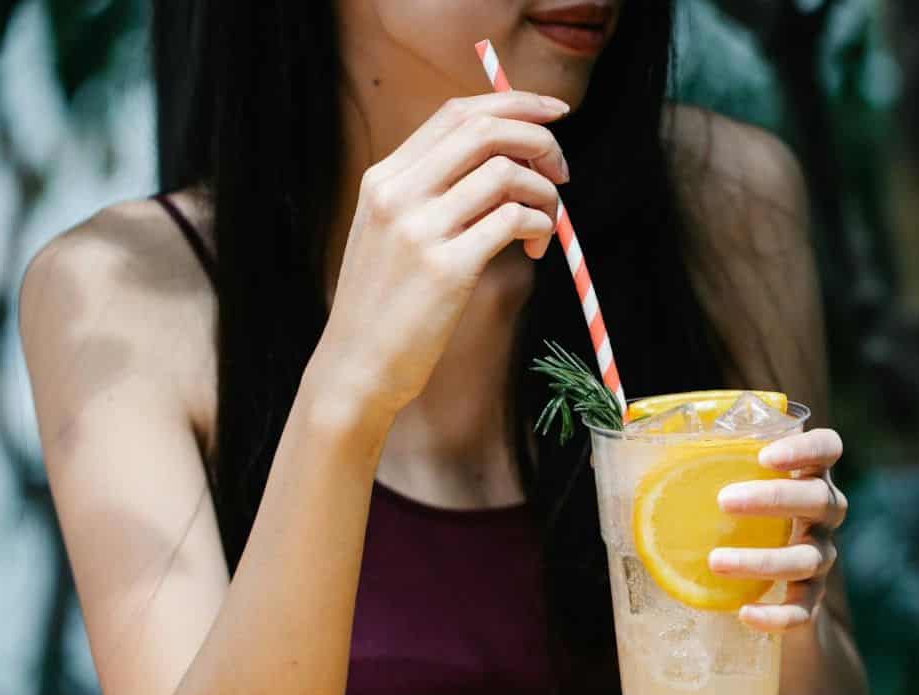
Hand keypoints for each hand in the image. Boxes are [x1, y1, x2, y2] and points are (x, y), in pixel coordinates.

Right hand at [314, 91, 570, 420]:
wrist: (356, 366)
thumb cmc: (384, 305)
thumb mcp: (390, 233)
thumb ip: (431, 193)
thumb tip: (505, 163)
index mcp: (383, 178)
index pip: (456, 113)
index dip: (513, 104)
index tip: (553, 113)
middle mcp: (397, 194)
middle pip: (485, 131)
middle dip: (540, 141)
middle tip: (563, 172)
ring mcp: (420, 230)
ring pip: (507, 174)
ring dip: (545, 194)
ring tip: (547, 226)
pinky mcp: (448, 269)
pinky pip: (514, 221)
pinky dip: (541, 226)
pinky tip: (537, 249)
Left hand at [711, 429, 847, 632]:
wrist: (775, 591)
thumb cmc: (740, 520)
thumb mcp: (728, 486)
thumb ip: (697, 463)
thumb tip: (632, 438)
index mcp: (808, 476)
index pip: (827, 448)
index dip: (805, 448)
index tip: (764, 456)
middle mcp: (824, 515)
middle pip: (819, 500)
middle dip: (774, 498)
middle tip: (723, 501)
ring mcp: (822, 557)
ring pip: (807, 558)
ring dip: (762, 560)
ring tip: (716, 561)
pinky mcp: (813, 599)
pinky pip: (803, 610)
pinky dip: (776, 615)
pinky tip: (744, 614)